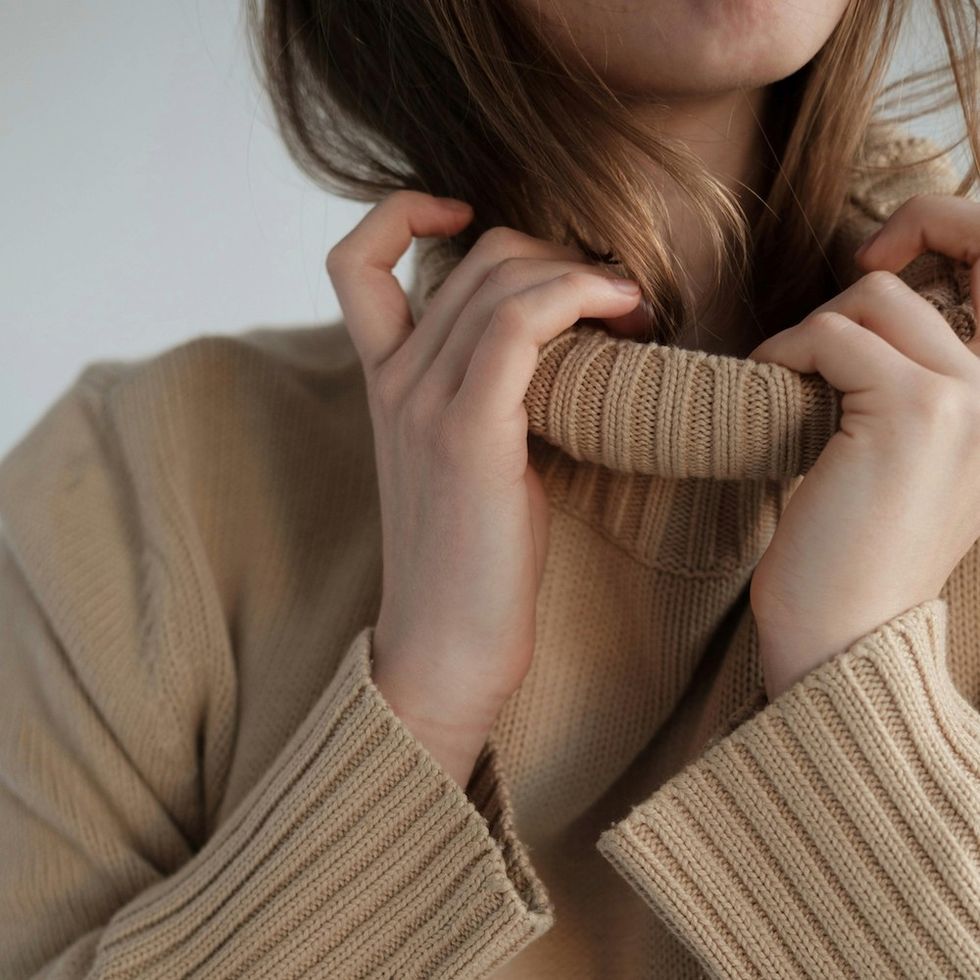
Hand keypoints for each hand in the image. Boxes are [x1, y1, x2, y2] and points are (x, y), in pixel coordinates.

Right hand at [326, 190, 641, 787]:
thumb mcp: (466, 462)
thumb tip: (557, 349)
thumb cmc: (470, 564)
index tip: (470, 220)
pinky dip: (579, 295)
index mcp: (384, 383)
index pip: (356, 262)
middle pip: (476, 258)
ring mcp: (423, 403)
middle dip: (558, 256)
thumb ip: (482, 396)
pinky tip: (624, 315)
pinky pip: (522, 321)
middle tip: (615, 299)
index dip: (405, 216)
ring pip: (504, 278)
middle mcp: (394, 380)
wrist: (445, 651)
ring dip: (584, 275)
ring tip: (633, 311)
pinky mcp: (468, 434)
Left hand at [746, 193, 979, 700]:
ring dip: (811, 334)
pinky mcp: (913, 411)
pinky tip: (768, 389)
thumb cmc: (853, 553)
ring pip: (873, 300)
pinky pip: (831, 335)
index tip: (874, 257)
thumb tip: (860, 308)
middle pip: (922, 280)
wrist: (845, 635)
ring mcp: (968, 397)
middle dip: (851, 294)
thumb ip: (904, 383)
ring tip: (785, 382)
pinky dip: (786, 353)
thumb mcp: (898, 459)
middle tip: (805, 343)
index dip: (941, 228)